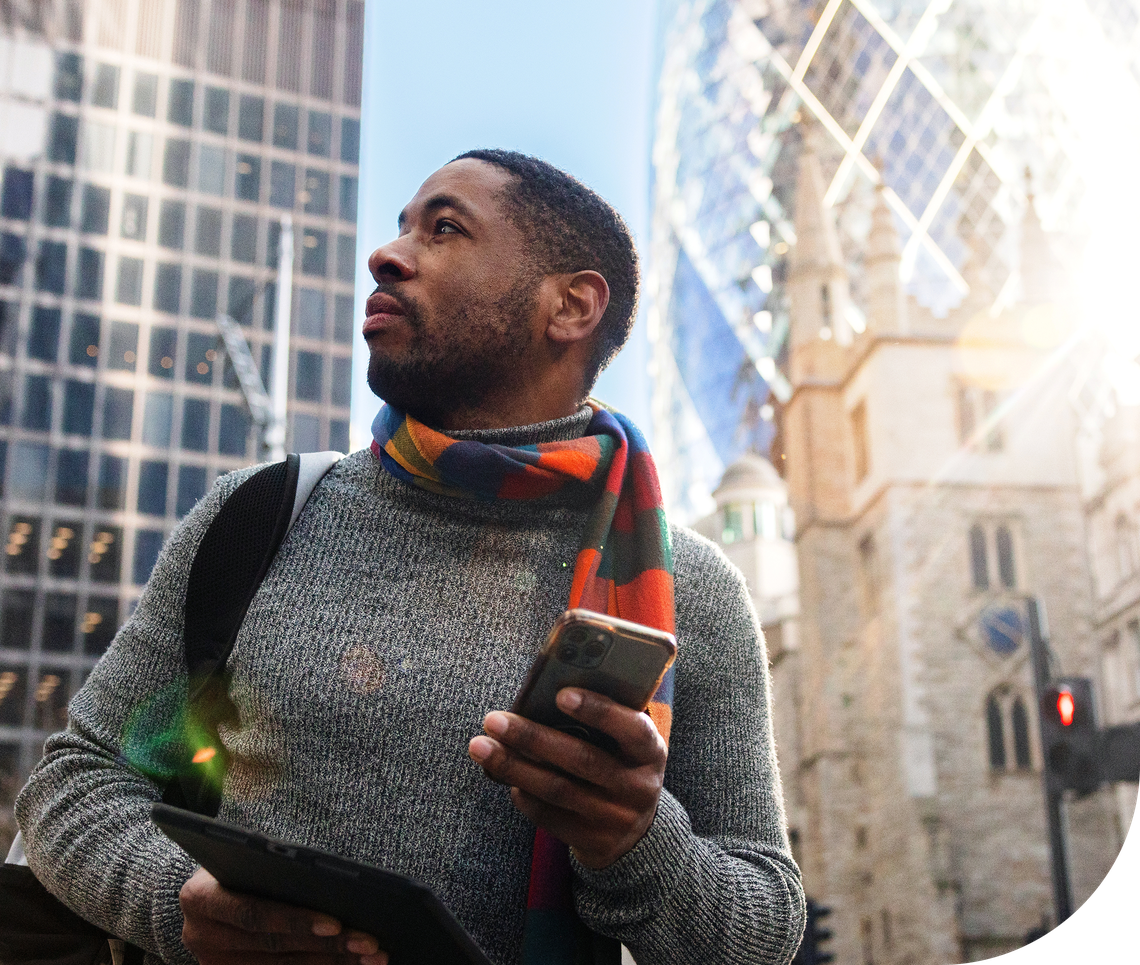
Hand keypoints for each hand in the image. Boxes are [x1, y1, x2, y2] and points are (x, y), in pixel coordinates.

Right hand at [179, 867, 387, 963]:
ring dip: (331, 964)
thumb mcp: (246, 859)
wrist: (202, 891)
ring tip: (369, 958)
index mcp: (201, 898)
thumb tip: (332, 881)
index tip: (336, 924)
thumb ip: (275, 870)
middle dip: (327, 947)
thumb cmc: (237, 864)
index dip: (296, 921)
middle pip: (273, 946)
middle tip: (369, 944)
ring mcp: (213, 962)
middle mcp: (200, 936)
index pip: (254, 914)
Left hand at [468, 688, 666, 868]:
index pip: (633, 729)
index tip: (561, 694)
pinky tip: (502, 775)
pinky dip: (522, 794)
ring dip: (514, 766)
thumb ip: (602, 721)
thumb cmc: (620, 765)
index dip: (600, 711)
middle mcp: (638, 786)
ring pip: (558, 790)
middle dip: (533, 738)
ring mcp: (615, 818)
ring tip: (481, 746)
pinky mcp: (592, 841)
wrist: (636, 833)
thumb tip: (546, 693)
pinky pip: (550, 817)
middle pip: (582, 760)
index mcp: (651, 752)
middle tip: (494, 720)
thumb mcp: (627, 744)